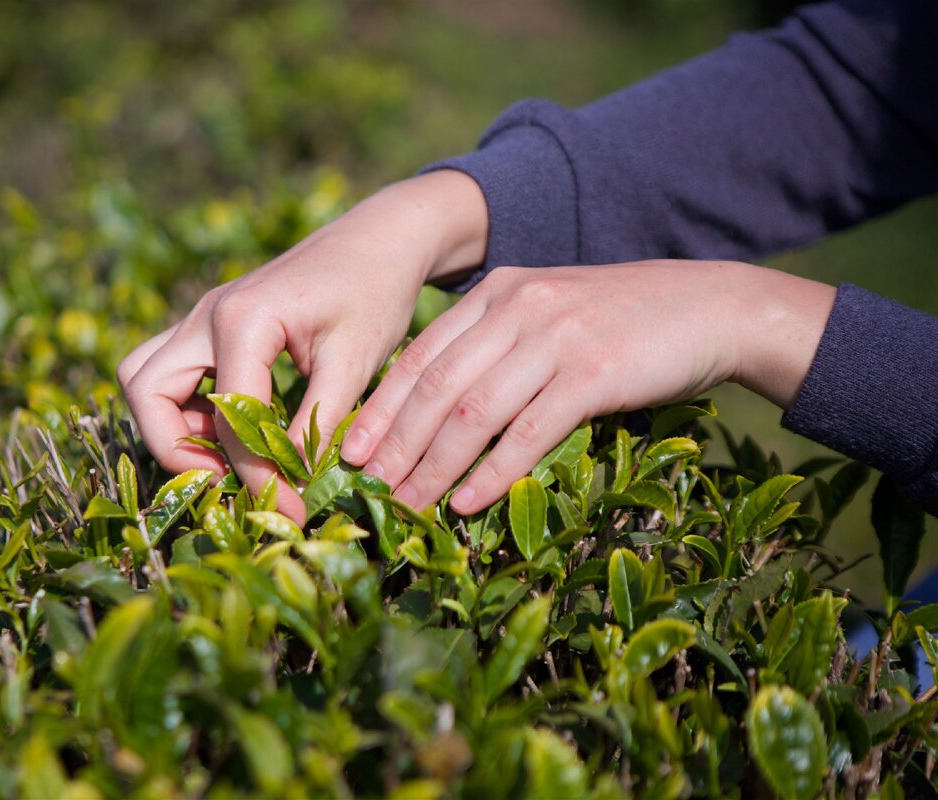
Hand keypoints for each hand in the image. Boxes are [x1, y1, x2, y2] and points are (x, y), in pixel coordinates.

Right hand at [117, 171, 488, 523]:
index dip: (255, 471)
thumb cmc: (374, 292)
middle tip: (224, 481)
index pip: (228, 417)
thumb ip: (317, 423)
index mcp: (242, 319)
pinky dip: (189, 408)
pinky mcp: (212, 326)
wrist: (380, 239)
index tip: (289, 506)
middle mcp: (206, 315)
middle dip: (174, 447)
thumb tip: (291, 482)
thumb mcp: (354, 362)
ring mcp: (203, 317)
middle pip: (145, 390)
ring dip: (172, 426)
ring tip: (226, 459)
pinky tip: (239, 432)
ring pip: (145, 378)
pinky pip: (172, 371)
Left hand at [339, 260, 836, 514]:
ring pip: (472, 413)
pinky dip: (493, 472)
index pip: (421, 356)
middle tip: (368, 490)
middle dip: (395, 445)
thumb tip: (438, 410)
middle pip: (436, 387)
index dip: (380, 407)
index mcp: (498, 292)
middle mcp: (518, 307)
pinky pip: (528, 431)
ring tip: (408, 507)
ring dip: (433, 468)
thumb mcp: (548, 313)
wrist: (713, 307)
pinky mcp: (594, 372)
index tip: (349, 451)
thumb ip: (497, 343)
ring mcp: (555, 338)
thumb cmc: (624, 322)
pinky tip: (469, 504)